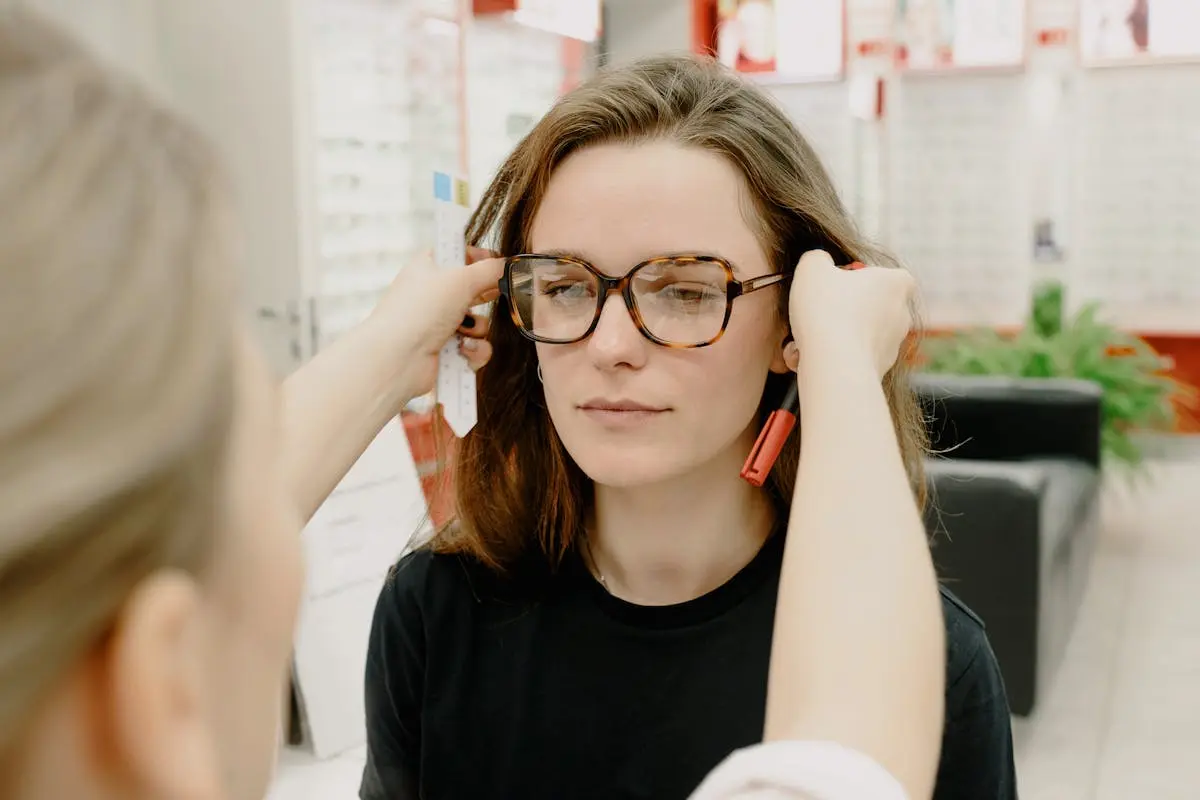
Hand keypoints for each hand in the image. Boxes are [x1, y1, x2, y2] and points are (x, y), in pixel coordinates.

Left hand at [367, 246, 503, 398]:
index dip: (479, 257)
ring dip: (479, 329)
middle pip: (472, 289)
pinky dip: (474, 350)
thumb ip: (490, 269)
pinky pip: (475, 347)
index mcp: (428, 267)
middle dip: (485, 296)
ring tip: (465, 333)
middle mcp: (432, 294)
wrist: (397, 358)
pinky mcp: (445, 350)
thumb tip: (508, 266)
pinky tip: (462, 351)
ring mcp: (438, 324)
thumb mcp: (460, 279)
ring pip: (478, 322)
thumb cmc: (420, 311)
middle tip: (491, 295)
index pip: (458, 253)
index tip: (497, 262)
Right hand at [785, 250, 915, 379]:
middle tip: (814, 313)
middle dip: (839, 310)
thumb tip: (818, 263)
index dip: (853, 277)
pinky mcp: (880, 368)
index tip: (831, 285)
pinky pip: (851, 357)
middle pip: (866, 305)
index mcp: (896, 283)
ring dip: (830, 335)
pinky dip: (831, 356)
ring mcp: (893, 344)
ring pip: (855, 333)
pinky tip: (808, 357)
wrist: (835, 364)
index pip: (880, 273)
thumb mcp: (812, 267)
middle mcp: (901, 313)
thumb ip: (817, 258)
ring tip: (803, 340)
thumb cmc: (827, 311)